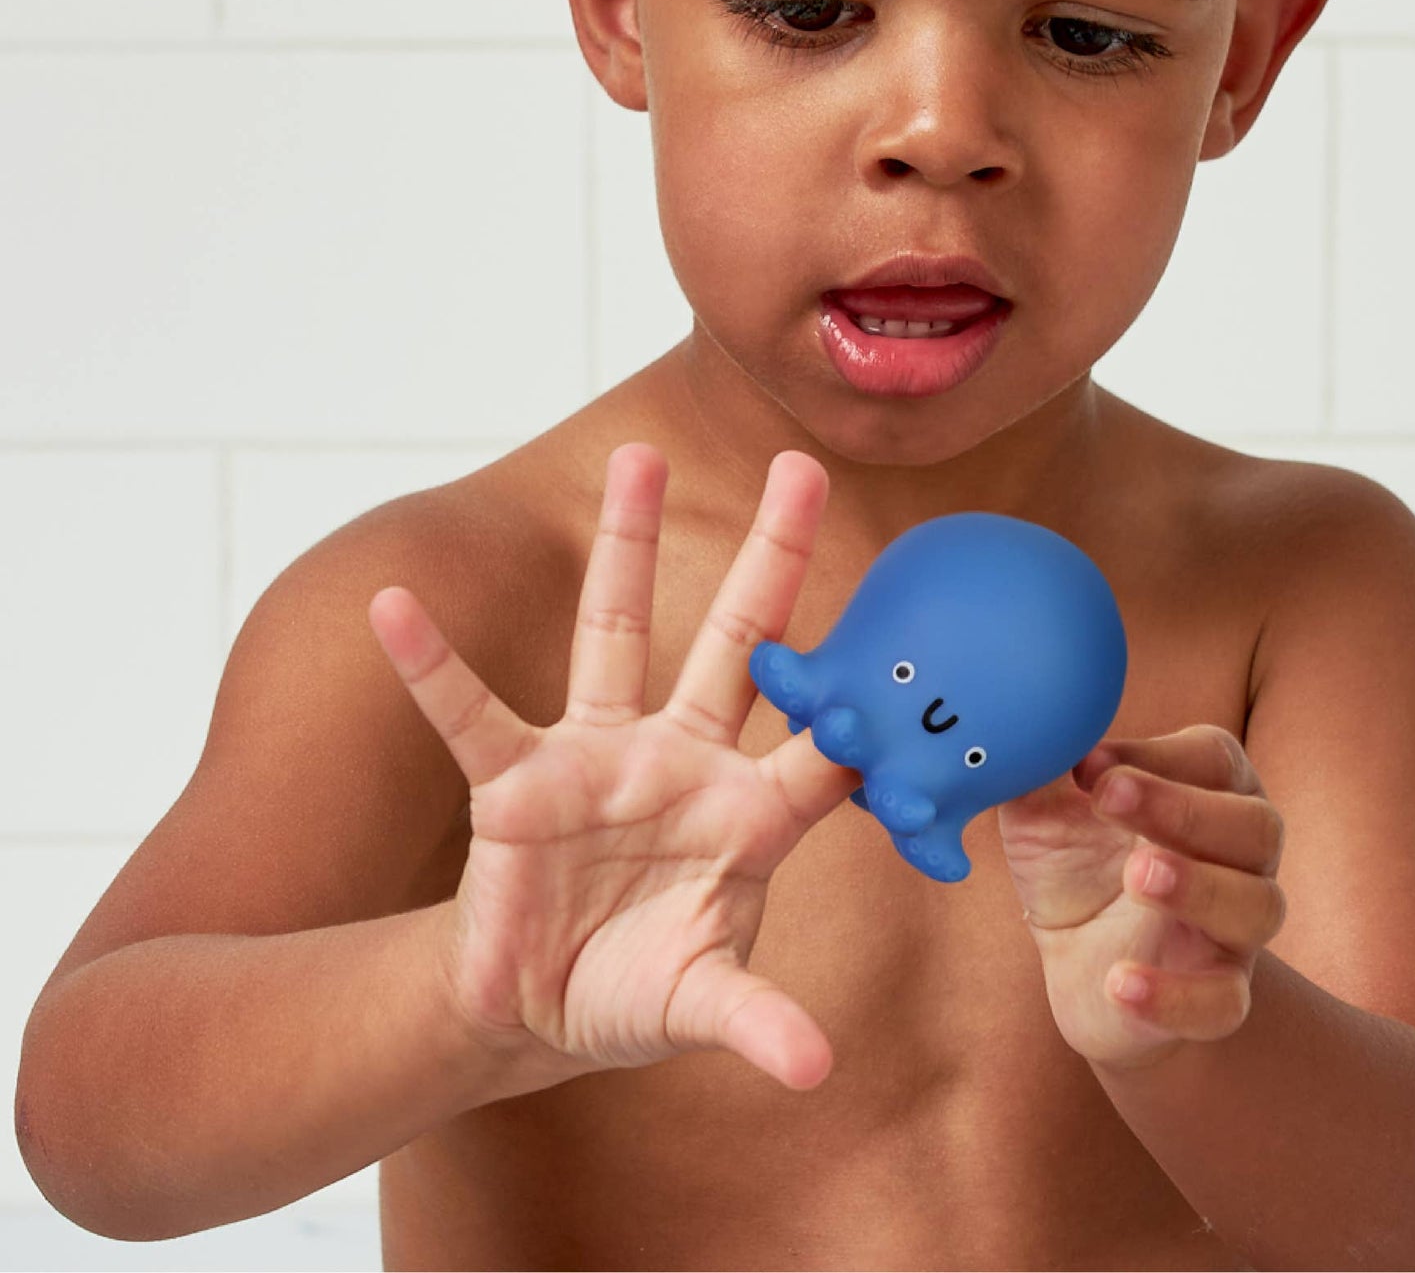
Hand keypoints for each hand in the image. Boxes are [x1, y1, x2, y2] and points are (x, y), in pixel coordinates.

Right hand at [367, 443, 857, 1093]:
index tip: (904, 653)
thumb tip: (815, 1071)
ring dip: (627, 547)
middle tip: (805, 465)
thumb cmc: (637, 991)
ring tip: (639, 457)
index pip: (822, 749)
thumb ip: (753, 1023)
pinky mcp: (517, 779)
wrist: (538, 1008)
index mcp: (748, 815)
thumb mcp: (700, 1003)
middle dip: (771, 556)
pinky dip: (432, 664)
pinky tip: (394, 606)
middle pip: (737, 641)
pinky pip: (471, 711)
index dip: (862, 710)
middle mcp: (681, 761)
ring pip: (617, 633)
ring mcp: (599, 757)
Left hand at [996, 723, 1285, 1071]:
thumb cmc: (1075, 864)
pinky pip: (1224, 1002)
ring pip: (1256, 906)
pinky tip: (1119, 982)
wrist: (1079, 966)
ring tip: (1135, 877)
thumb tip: (1022, 723)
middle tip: (1109, 799)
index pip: (1215, 758)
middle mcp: (1238, 858)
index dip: (1159, 756)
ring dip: (1199, 887)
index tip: (1089, 764)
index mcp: (1207, 792)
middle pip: (1255, 825)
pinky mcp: (1217, 998)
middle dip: (1185, 809)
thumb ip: (1038, 766)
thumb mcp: (1043, 810)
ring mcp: (1234, 932)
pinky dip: (1176, 995)